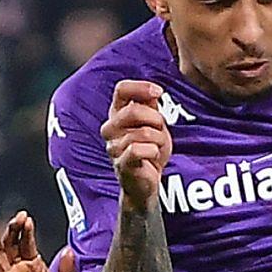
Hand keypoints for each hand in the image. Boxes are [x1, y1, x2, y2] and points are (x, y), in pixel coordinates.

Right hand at [103, 78, 171, 212]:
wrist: (145, 183)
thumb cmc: (148, 151)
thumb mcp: (153, 124)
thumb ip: (151, 106)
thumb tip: (154, 91)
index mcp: (116, 114)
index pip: (121, 90)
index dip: (141, 88)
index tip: (158, 92)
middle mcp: (110, 128)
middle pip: (133, 110)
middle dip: (156, 119)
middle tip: (161, 129)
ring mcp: (113, 146)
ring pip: (143, 132)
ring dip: (159, 139)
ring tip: (157, 147)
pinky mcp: (121, 163)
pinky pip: (138, 149)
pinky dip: (153, 151)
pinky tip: (153, 156)